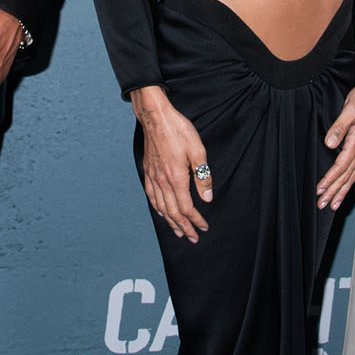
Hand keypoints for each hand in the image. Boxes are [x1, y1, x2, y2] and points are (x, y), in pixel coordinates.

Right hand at [130, 85, 211, 242]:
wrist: (155, 116)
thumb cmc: (177, 130)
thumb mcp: (197, 150)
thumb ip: (202, 176)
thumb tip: (207, 198)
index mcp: (176, 177)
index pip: (187, 207)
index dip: (196, 220)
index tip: (204, 227)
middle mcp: (163, 180)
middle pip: (173, 212)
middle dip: (184, 227)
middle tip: (193, 237)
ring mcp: (153, 176)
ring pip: (161, 206)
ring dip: (170, 221)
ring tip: (178, 231)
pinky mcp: (148, 170)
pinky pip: (151, 195)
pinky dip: (156, 207)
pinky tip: (161, 212)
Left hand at [316, 62, 354, 210]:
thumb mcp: (350, 109)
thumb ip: (339, 127)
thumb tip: (329, 144)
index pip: (340, 167)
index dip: (329, 180)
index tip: (319, 191)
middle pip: (346, 176)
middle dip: (334, 192)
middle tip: (322, 205)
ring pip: (351, 175)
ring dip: (341, 191)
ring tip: (332, 205)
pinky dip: (348, 181)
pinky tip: (343, 187)